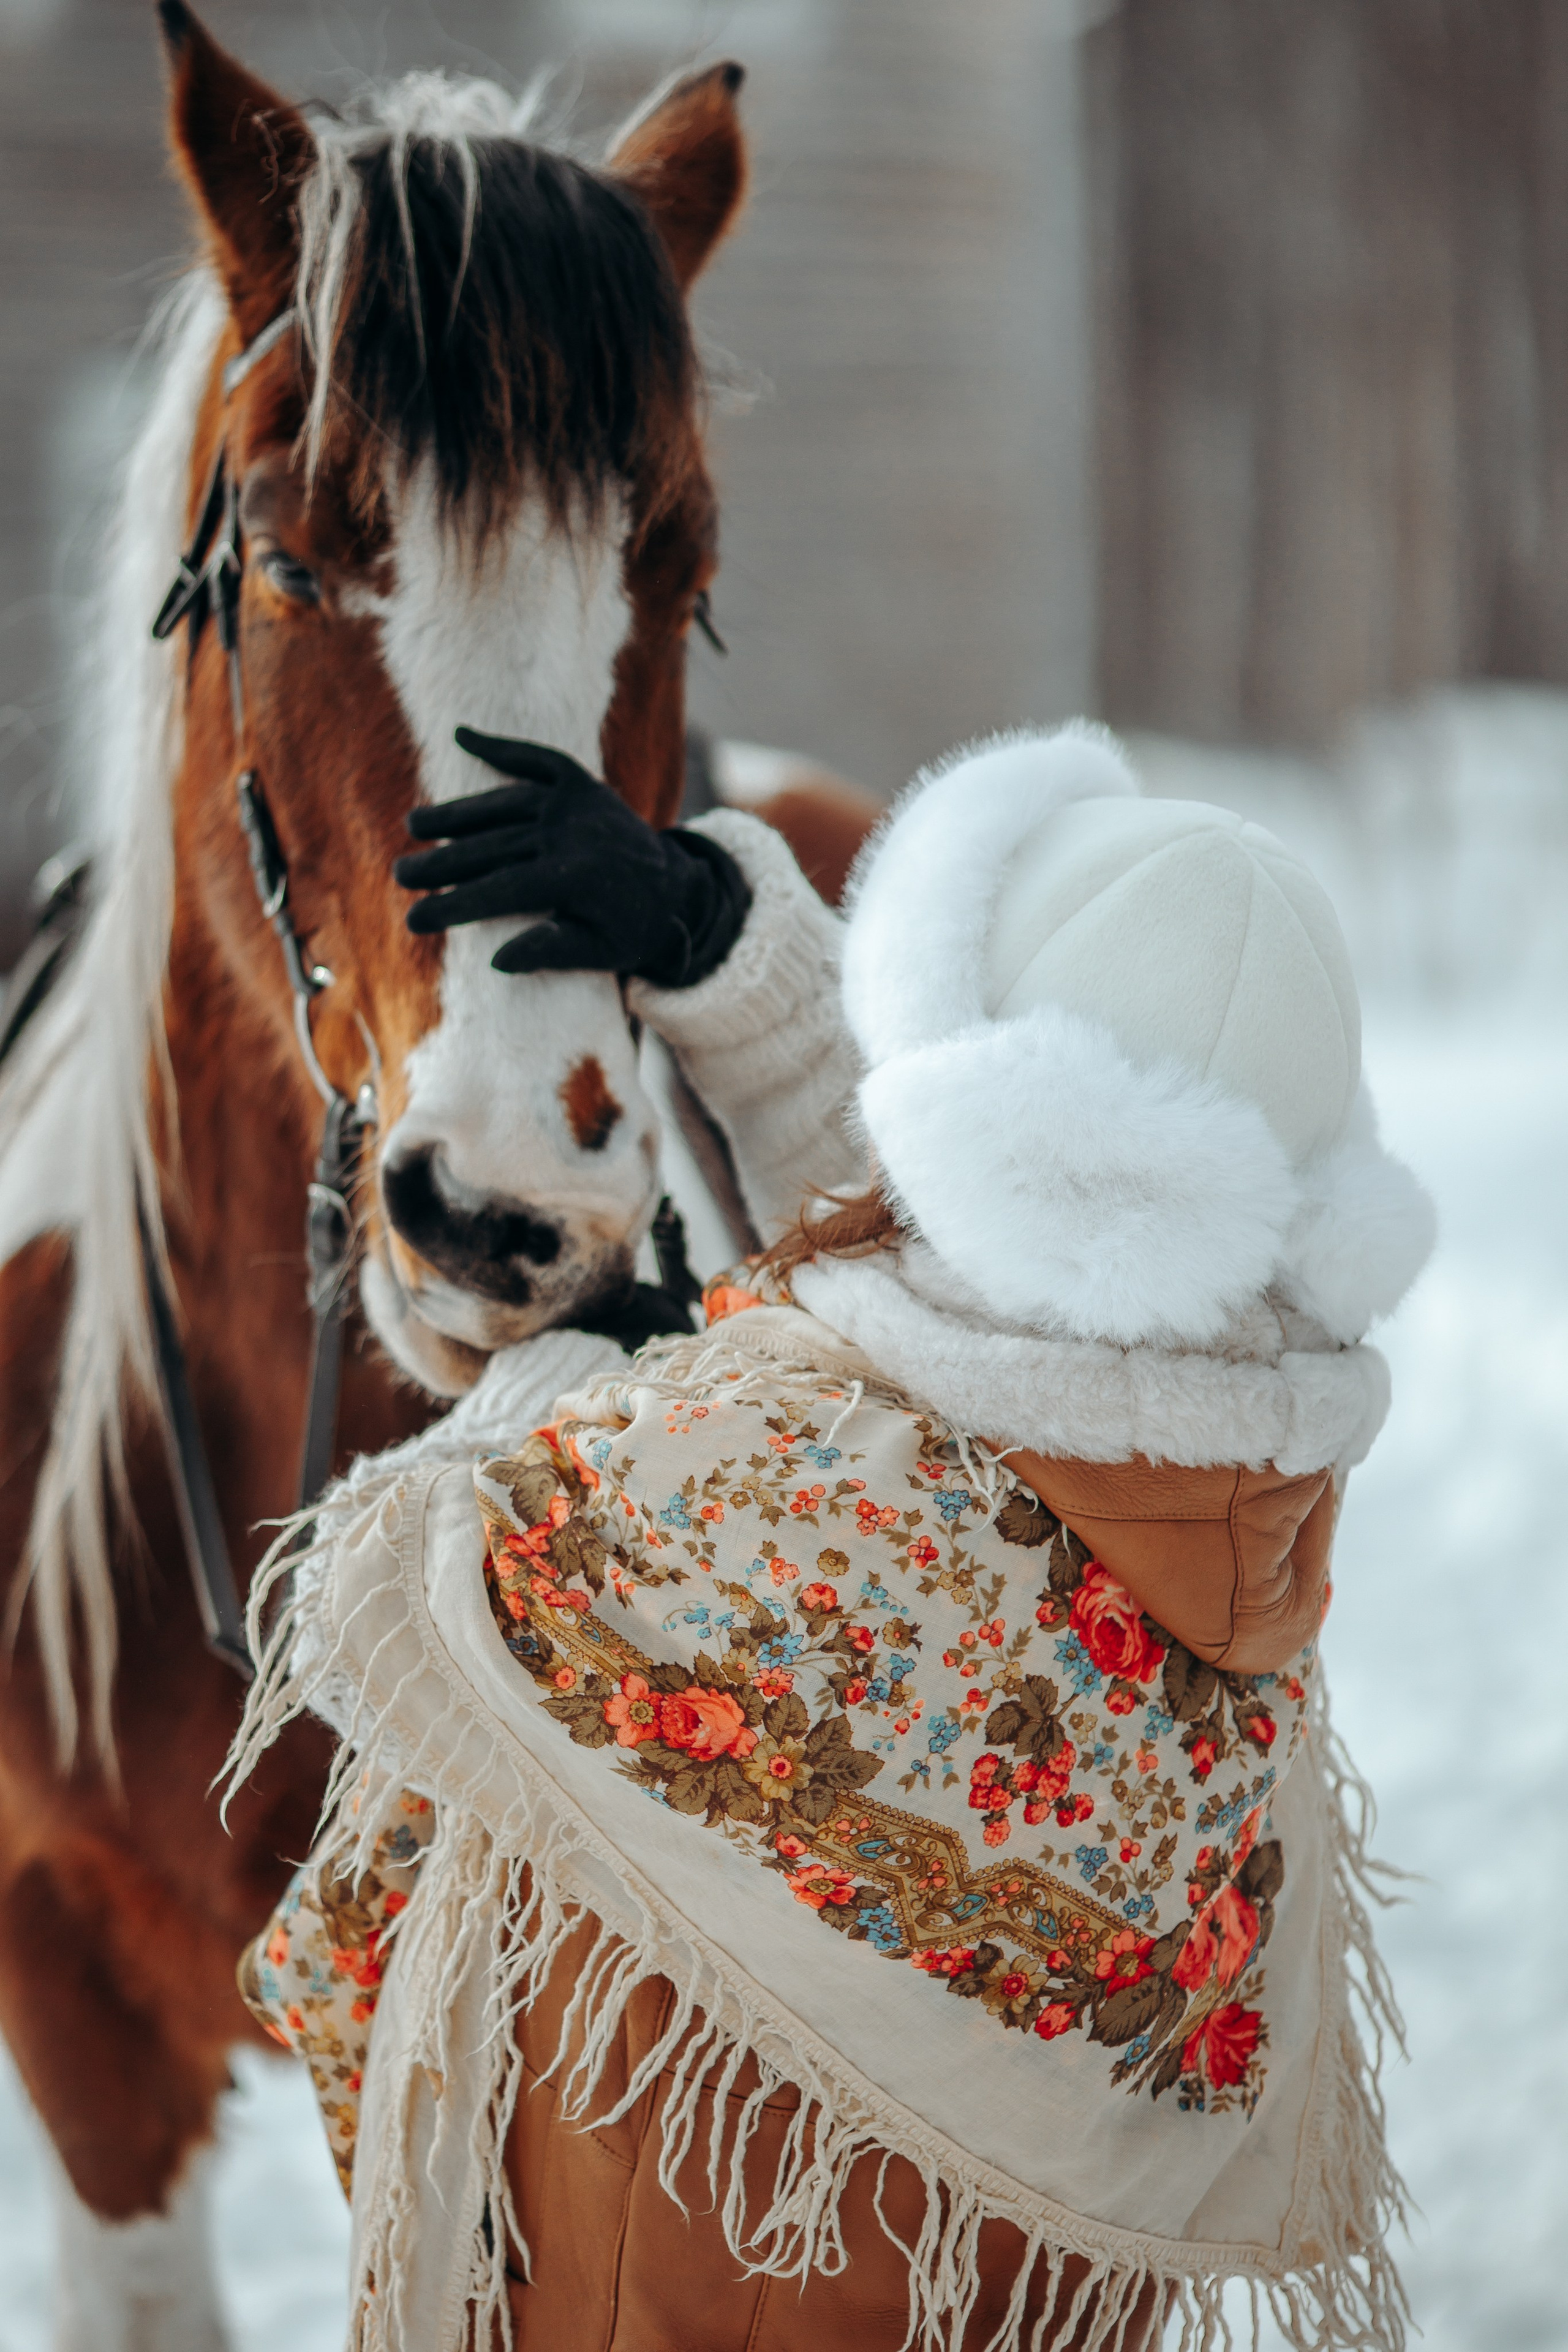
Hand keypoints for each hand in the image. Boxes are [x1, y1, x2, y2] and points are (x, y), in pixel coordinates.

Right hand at [394, 731, 750, 985]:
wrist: (678, 887)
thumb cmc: (631, 929)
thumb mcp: (602, 953)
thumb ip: (553, 951)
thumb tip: (497, 959)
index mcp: (574, 879)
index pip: (498, 891)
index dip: (453, 905)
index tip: (415, 919)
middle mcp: (570, 834)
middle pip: (491, 847)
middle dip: (442, 862)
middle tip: (401, 874)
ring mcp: (575, 803)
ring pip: (502, 804)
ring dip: (457, 813)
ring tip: (414, 825)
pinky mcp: (582, 783)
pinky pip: (537, 759)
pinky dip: (501, 748)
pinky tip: (462, 736)